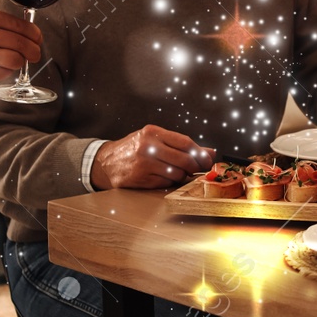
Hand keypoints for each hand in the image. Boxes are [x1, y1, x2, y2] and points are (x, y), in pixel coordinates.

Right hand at [0, 7, 42, 83]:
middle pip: (22, 45)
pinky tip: (0, 67)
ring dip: (20, 63)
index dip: (36, 36)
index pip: (22, 27)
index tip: (38, 40)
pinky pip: (0, 73)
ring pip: (14, 60)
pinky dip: (5, 71)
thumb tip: (30, 36)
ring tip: (17, 62)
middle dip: (34, 52)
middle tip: (35, 55)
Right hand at [90, 124, 215, 190]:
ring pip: (176, 174)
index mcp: (152, 132)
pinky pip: (165, 183)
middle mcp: (147, 147)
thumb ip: (182, 145)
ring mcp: (142, 164)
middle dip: (196, 167)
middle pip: (184, 159)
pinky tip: (164, 177)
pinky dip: (170, 182)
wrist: (105, 162)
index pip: (185, 142)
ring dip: (182, 176)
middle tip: (199, 169)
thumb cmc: (134, 148)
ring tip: (178, 172)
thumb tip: (211, 152)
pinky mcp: (139, 179)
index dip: (200, 153)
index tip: (208, 160)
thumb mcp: (155, 139)